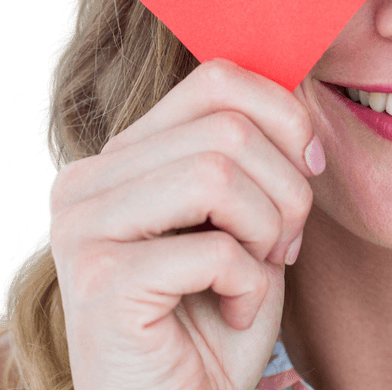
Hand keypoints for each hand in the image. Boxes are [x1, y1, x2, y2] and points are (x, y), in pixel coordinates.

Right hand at [50, 58, 322, 389]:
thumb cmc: (218, 313)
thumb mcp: (247, 213)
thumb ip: (255, 149)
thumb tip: (298, 86)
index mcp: (124, 152)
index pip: (217, 77)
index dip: (285, 118)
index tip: (309, 170)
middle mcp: (87, 179)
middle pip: (228, 128)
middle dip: (286, 190)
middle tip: (282, 245)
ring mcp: (82, 228)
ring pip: (219, 174)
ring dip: (267, 232)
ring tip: (257, 272)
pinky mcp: (98, 282)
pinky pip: (213, 250)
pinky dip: (248, 287)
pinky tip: (231, 312)